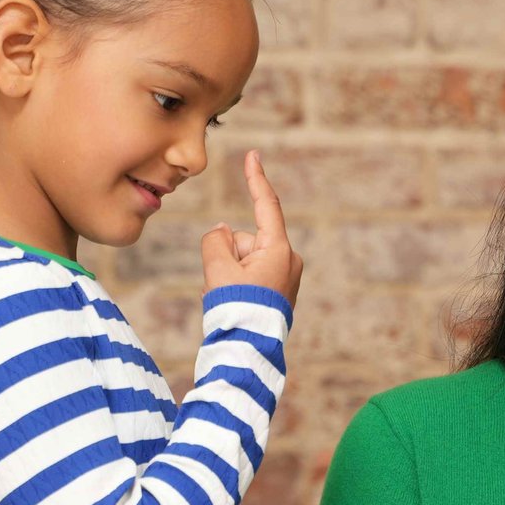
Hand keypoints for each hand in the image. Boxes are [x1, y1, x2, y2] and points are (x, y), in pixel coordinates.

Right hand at [201, 150, 301, 306]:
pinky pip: (248, 273)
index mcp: (279, 250)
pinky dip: (236, 282)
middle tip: (225, 285)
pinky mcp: (278, 289)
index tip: (254, 155)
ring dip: (230, 272)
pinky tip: (238, 303)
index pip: (267, 206)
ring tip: (232, 298)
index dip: (257, 179)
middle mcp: (288, 259)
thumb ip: (216, 240)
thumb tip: (222, 231)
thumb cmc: (237, 308)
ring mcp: (284, 275)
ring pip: (242, 257)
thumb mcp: (218, 268)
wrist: (248, 349)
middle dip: (227, 254)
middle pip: (244, 239)